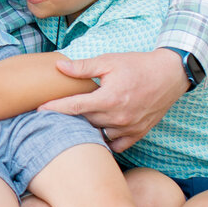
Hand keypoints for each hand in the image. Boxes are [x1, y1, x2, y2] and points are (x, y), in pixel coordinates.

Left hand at [39, 49, 186, 151]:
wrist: (170, 75)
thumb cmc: (137, 65)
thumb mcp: (109, 61)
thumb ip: (83, 67)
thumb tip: (59, 66)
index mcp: (108, 98)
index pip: (74, 107)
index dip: (54, 109)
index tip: (37, 111)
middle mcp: (118, 116)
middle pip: (83, 123)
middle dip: (68, 119)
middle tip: (52, 116)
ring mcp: (129, 128)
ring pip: (98, 135)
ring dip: (86, 130)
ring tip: (74, 124)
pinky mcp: (138, 133)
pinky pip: (115, 145)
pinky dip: (105, 140)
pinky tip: (97, 132)